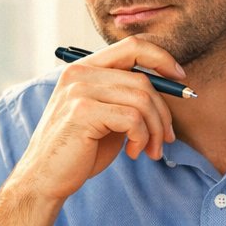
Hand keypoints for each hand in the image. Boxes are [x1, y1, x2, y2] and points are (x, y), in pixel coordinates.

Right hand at [15, 37, 183, 202]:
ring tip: (149, 150)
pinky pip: (133, 119)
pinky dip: (142, 138)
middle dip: (163, 112)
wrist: (45, 179)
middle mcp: (79, 73)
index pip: (132, 46)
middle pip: (143, 80)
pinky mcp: (82, 112)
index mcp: (84, 68)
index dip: (162, 59)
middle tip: (165, 139)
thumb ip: (127, 97)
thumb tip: (170, 87)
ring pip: (142, 100)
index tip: (180, 80)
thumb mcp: (106, 116)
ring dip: (155, 130)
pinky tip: (133, 152)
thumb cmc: (79, 150)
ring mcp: (78, 90)